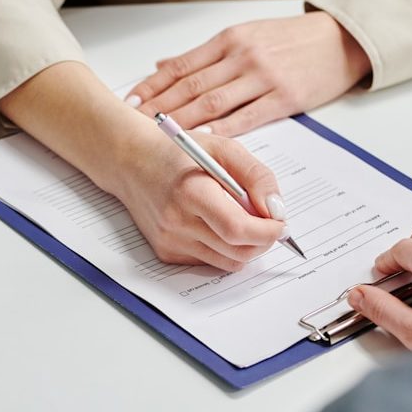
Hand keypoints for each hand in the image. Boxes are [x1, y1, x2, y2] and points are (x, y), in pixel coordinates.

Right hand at [0, 61, 283, 271]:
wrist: (131, 161)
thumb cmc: (179, 153)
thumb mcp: (224, 149)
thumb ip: (257, 177)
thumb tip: (277, 211)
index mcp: (191, 192)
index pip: (238, 230)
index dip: (267, 232)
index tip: (280, 223)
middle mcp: (177, 222)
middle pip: (237, 251)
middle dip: (262, 241)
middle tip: (268, 223)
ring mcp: (170, 241)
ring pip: (227, 262)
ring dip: (245, 246)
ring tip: (241, 218)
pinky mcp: (166, 252)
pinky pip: (210, 260)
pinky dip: (223, 247)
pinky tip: (213, 223)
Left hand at [127, 12, 371, 135]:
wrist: (341, 40)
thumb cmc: (292, 41)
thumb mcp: (246, 35)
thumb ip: (205, 55)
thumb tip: (163, 64)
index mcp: (229, 39)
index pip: (181, 66)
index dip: (153, 85)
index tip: (131, 102)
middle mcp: (241, 56)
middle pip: (190, 86)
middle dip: (159, 108)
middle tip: (134, 125)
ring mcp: (262, 77)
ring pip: (212, 103)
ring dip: (183, 122)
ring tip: (159, 138)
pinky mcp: (283, 98)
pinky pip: (246, 118)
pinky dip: (221, 131)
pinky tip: (202, 142)